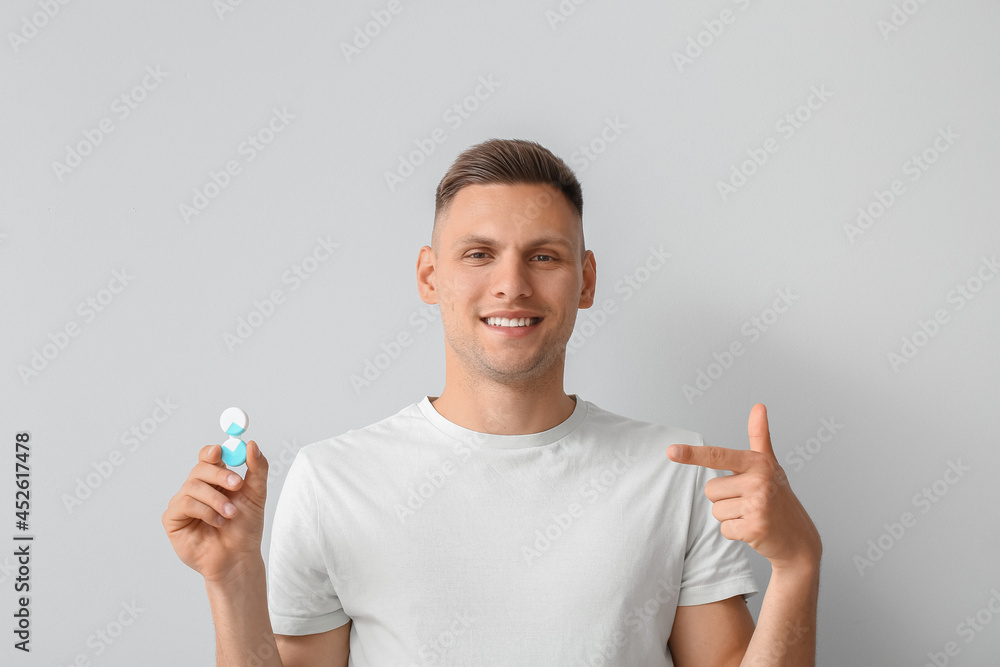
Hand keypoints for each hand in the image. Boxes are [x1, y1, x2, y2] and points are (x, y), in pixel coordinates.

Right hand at [162, 440, 269, 583]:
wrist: (239, 557)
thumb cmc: (246, 528)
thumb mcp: (257, 494)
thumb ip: (257, 469)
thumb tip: (252, 444)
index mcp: (215, 479)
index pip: (208, 457)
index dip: (212, 452)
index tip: (221, 452)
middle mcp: (197, 488)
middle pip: (200, 468)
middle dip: (220, 475)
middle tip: (238, 485)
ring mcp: (183, 502)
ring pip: (193, 486)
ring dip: (216, 500)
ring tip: (230, 515)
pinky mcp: (173, 519)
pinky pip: (185, 504)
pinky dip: (204, 511)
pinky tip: (217, 523)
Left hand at [667, 404, 820, 570]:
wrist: (799, 539)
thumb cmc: (779, 497)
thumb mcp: (769, 465)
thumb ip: (759, 436)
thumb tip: (758, 406)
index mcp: (758, 463)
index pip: (718, 456)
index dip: (693, 454)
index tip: (671, 451)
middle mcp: (759, 481)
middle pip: (710, 490)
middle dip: (724, 499)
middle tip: (748, 502)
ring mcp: (758, 505)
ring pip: (716, 510)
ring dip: (730, 516)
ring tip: (752, 515)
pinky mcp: (755, 529)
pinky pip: (725, 529)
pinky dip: (735, 532)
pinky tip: (754, 529)